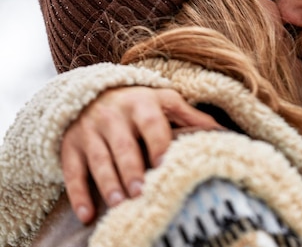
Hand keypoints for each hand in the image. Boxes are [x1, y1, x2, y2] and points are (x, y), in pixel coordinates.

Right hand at [61, 86, 223, 223]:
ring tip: (118, 203)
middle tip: (140, 192)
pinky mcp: (70, 146)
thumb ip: (191, 117)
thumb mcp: (165, 102)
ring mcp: (89, 131)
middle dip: (131, 169)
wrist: (92, 93)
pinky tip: (87, 215)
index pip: (151, 124)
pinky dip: (78, 194)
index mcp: (141, 104)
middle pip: (123, 146)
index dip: (158, 144)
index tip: (164, 164)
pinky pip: (72, 171)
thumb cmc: (139, 104)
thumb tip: (224, 132)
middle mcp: (113, 115)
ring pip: (98, 160)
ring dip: (107, 183)